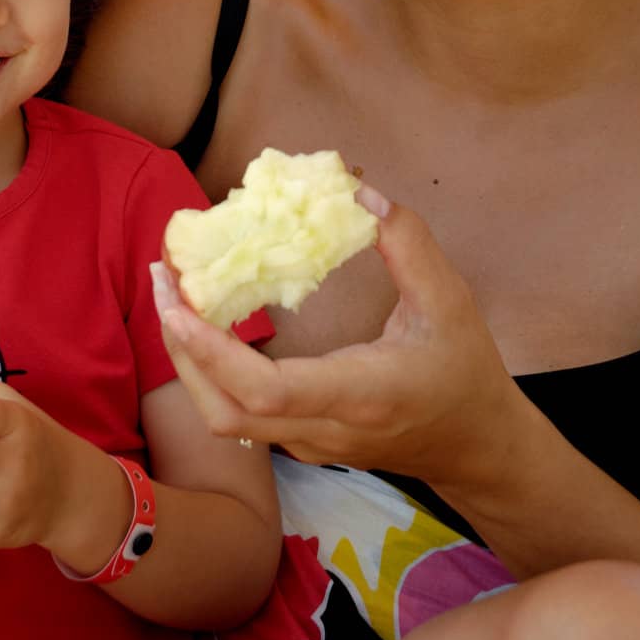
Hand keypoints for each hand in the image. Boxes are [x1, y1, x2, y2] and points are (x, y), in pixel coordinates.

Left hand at [152, 187, 529, 495]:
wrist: (480, 449)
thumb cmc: (466, 371)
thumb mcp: (450, 299)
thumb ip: (408, 243)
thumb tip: (359, 190)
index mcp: (359, 395)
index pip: (265, 393)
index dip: (211, 352)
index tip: (178, 301)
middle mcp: (325, 429)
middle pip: (225, 411)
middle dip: (179, 348)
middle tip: (160, 279)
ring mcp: (310, 444)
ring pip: (225, 419)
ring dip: (188, 360)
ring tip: (173, 295)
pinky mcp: (304, 442)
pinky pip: (242, 414)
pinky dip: (211, 369)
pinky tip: (208, 322)